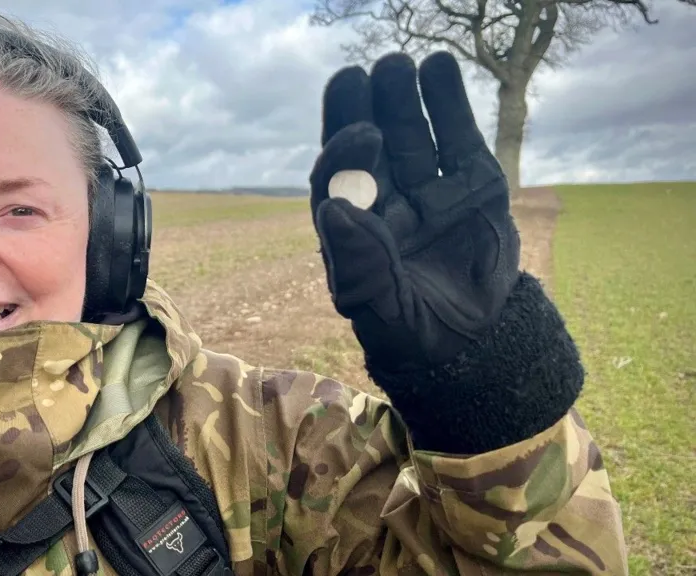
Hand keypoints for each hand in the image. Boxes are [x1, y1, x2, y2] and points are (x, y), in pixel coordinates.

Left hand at [309, 51, 520, 371]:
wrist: (477, 345)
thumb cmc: (414, 334)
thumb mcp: (381, 309)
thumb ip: (360, 263)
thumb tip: (331, 210)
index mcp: (353, 229)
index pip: (338, 178)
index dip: (345, 151)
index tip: (364, 131)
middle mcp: (386, 201)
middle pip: (369, 146)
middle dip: (365, 110)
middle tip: (366, 73)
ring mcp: (429, 189)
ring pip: (412, 135)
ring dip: (403, 99)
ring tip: (401, 64)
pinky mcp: (472, 184)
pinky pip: (457, 139)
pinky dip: (448, 105)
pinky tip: (439, 68)